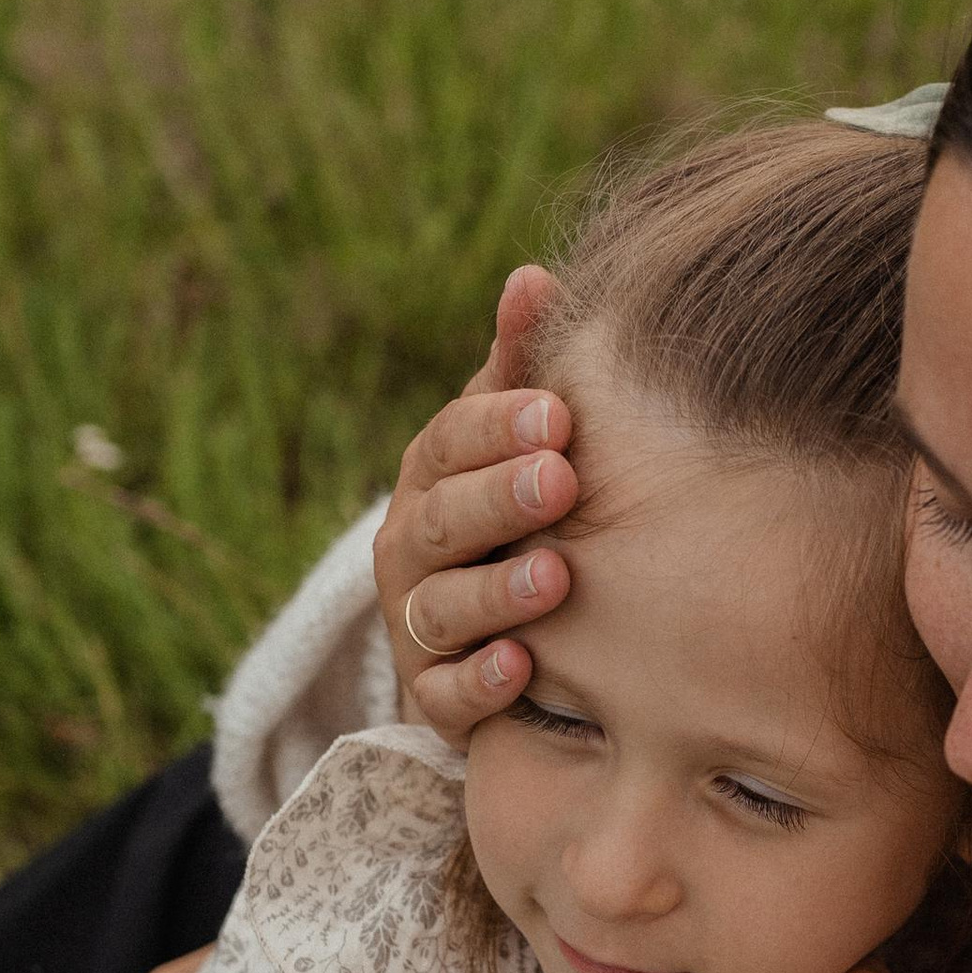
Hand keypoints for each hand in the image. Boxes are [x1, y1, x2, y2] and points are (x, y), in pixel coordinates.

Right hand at [374, 268, 578, 738]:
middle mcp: (410, 548)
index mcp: (432, 476)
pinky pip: (446, 695)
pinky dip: (480, 684)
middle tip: (561, 479)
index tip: (556, 414)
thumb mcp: (513, 441)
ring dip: (497, 594)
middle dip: (499, 500)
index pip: (449, 444)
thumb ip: (522, 367)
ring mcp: (417, 625)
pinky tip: (523, 668)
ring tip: (557, 578)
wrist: (488, 638)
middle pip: (443, 522)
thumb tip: (535, 276)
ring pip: (442, 608)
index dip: (495, 429)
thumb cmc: (513, 516)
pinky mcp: (434, 696)